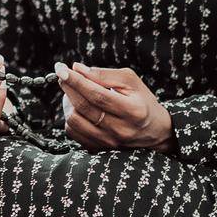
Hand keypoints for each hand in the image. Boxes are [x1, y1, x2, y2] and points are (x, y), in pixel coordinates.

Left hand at [55, 62, 175, 152]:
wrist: (155, 131)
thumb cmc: (142, 102)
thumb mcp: (131, 82)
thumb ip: (104, 74)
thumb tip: (77, 68)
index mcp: (132, 110)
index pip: (97, 95)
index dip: (77, 81)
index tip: (62, 69)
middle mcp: (120, 129)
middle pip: (84, 107)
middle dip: (68, 87)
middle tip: (62, 75)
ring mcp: (109, 142)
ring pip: (74, 121)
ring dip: (67, 102)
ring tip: (72, 91)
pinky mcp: (99, 148)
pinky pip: (73, 132)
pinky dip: (70, 116)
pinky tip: (76, 107)